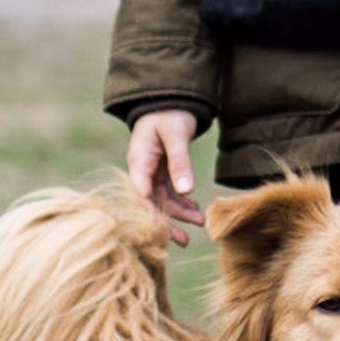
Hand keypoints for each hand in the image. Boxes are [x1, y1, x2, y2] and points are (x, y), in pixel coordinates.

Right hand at [127, 110, 205, 245]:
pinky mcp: (163, 172)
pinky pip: (171, 193)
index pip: (141, 193)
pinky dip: (184, 203)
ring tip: (200, 223)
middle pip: (152, 202)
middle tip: (184, 241)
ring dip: (180, 213)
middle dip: (167, 222)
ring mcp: (152, 172)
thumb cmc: (170, 113)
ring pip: (164, 200)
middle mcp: (142, 169)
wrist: (170, 99)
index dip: (151, 213)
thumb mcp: (176, 135)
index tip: (162, 231)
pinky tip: (196, 211)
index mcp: (139, 160)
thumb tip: (186, 191)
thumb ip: (180, 162)